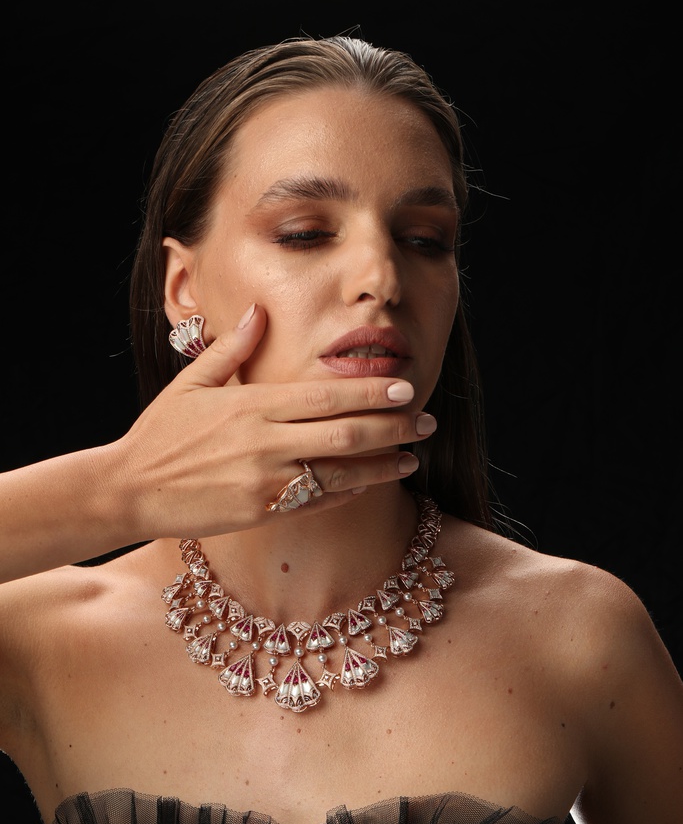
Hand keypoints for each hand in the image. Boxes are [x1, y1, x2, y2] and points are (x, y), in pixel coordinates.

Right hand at [113, 304, 435, 541]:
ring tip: (413, 457)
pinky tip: (372, 484)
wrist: (128, 489)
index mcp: (252, 405)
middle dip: (393, 426)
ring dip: (382, 464)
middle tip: (428, 420)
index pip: (326, 395)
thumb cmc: (160, 433)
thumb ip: (230, 348)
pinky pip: (317, 503)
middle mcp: (264, 443)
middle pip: (344, 432)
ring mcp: (265, 481)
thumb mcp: (190, 383)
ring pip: (339, 473)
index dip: (372, 393)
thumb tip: (257, 311)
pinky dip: (349, 493)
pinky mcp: (261, 513)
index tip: (406, 387)